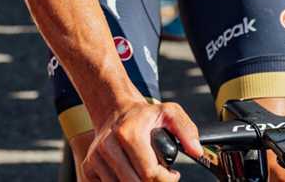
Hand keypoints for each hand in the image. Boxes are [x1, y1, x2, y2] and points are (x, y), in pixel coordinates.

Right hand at [81, 100, 198, 181]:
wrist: (114, 110)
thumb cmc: (142, 115)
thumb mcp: (169, 113)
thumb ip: (186, 130)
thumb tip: (195, 150)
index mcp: (128, 134)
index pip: (149, 173)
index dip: (166, 180)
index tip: (172, 175)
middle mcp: (108, 146)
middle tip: (159, 177)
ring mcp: (95, 159)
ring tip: (144, 173)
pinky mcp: (88, 168)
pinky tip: (130, 174)